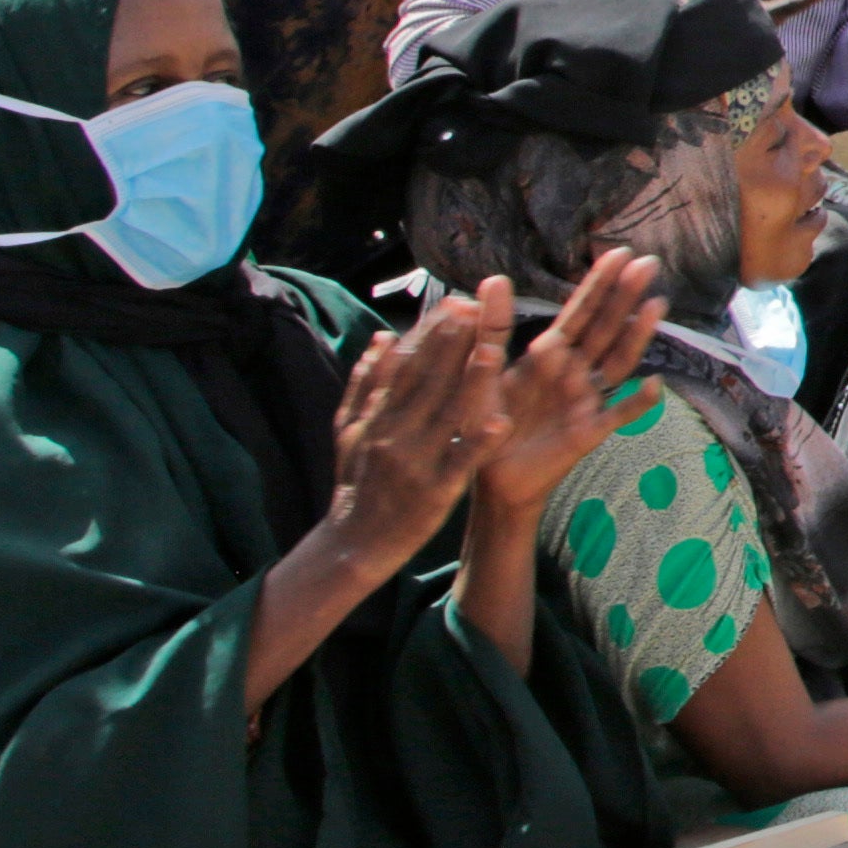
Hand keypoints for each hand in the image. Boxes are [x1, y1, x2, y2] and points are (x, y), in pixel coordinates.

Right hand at [325, 286, 512, 564]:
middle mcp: (394, 433)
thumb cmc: (356, 482)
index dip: (431, 333)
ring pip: (446, 415)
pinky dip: (478, 443)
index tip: (455, 302)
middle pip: (427, 382)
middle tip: (477, 307)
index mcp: (376, 416)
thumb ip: (364, 383)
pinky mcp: (435, 492)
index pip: (406, 365)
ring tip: (492, 348)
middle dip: (452, 344)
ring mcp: (415, 462)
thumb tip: (380, 337)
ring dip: (469, 381)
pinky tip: (500, 422)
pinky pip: (460, 463)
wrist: (354, 544)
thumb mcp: (347, 431)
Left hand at [487, 254, 658, 511]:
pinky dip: (637, 402)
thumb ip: (491, 327)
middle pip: (605, 329)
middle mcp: (574, 371)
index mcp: (548, 353)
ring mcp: (586, 399)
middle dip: (625, 296)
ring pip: (617, 362)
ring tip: (657, 306)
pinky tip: (655, 384)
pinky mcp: (590, 432)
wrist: (492, 476)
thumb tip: (493, 278)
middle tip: (649, 263)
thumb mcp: (481, 371)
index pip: (579, 312)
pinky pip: (618, 415)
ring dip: (637, 336)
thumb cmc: (484, 422)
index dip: (599, 284)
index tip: (619, 253)